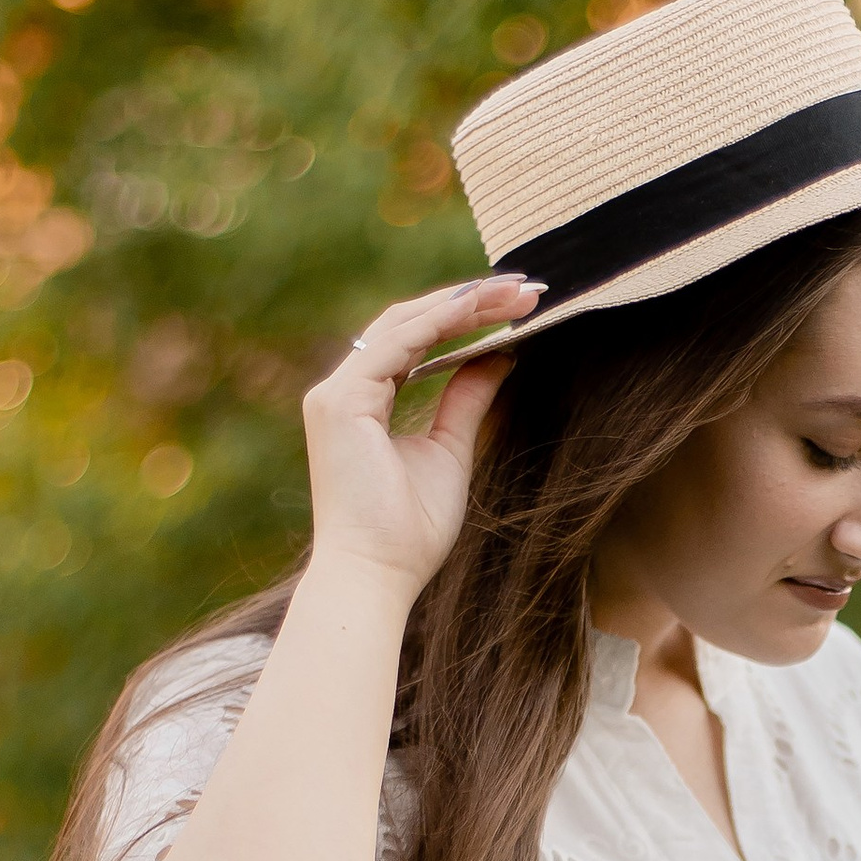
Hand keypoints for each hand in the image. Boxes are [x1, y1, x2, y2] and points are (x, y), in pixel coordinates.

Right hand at [299, 273, 542, 594]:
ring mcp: (335, 394)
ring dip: (462, 303)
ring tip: (515, 291)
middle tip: (526, 286)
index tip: (516, 303)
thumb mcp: (450, 452)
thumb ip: (466, 400)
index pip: (413, 339)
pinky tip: (481, 308)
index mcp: (361, 401)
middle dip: (468, 300)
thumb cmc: (409, 531)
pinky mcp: (339, 402)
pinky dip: (440, 322)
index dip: (462, 316)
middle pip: (408, 323)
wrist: (377, 574)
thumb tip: (500, 355)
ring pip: (403, 324)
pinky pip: (396, 345)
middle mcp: (341, 390)